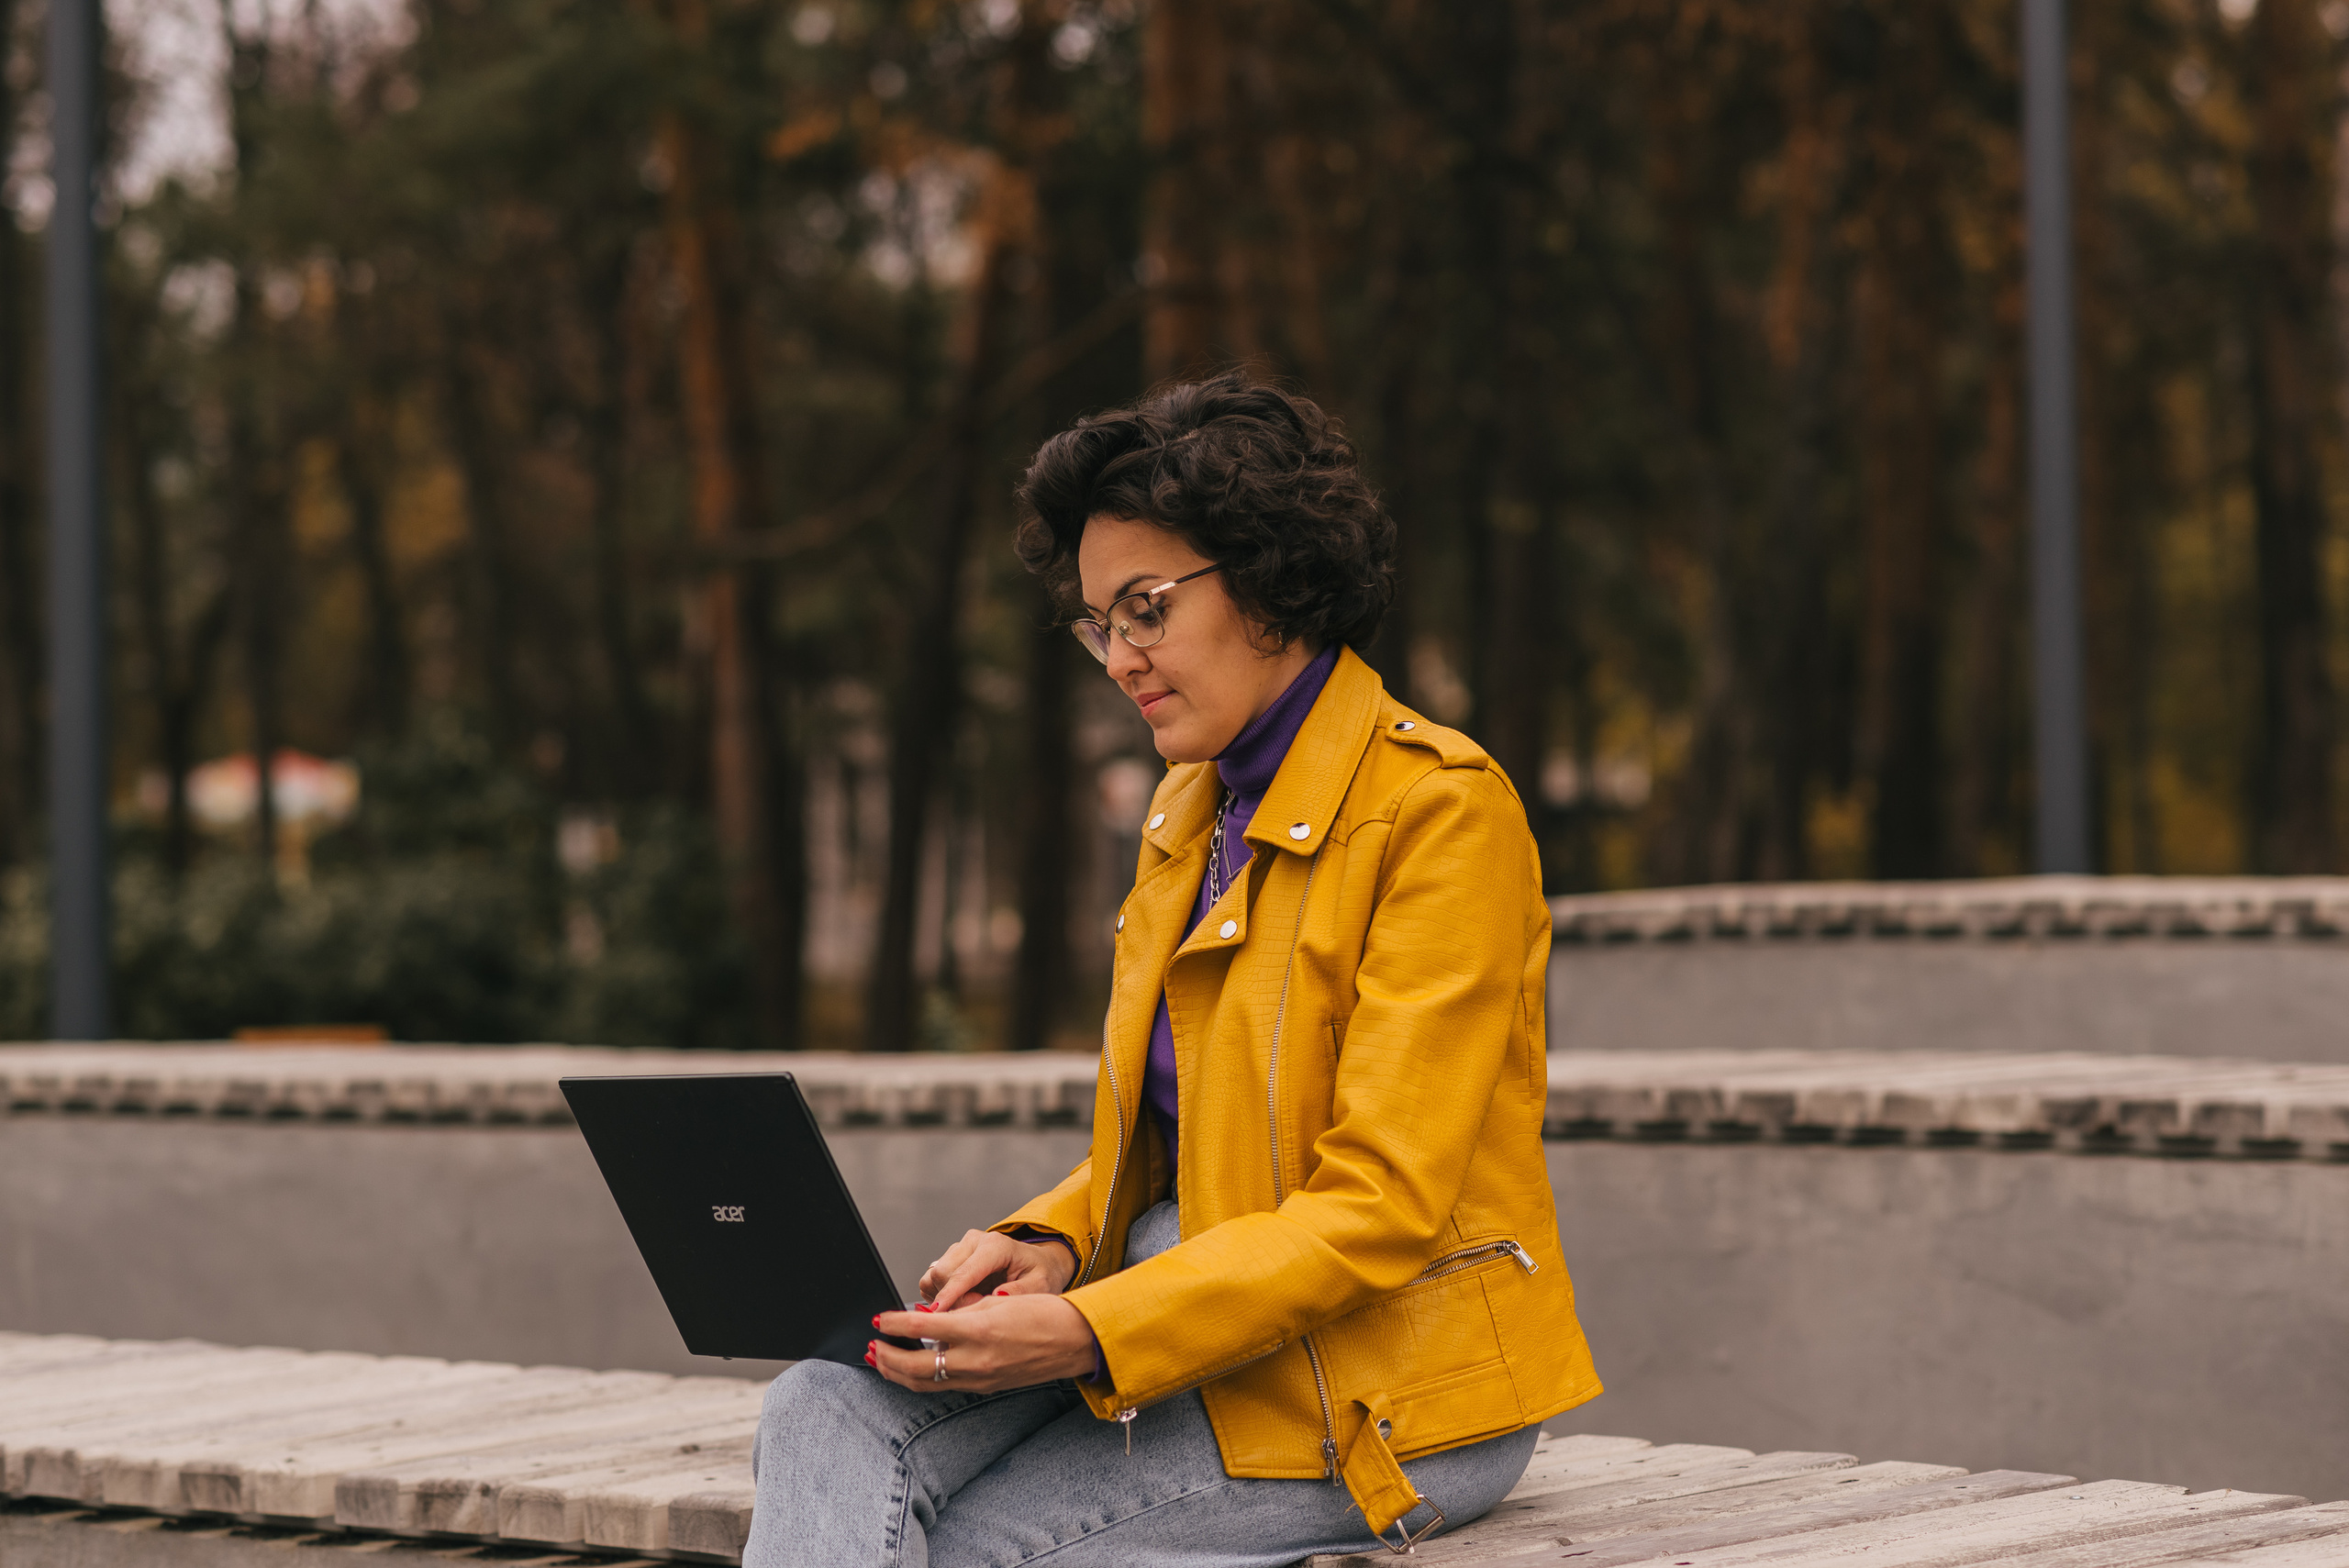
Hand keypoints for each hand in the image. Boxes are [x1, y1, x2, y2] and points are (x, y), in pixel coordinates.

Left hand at [868, 1294, 1097, 1392]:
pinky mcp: (986, 1387)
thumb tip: (927, 1317)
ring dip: (898, 1373)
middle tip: (870, 1346)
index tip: (878, 1319)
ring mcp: (980, 1378)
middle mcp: (975, 1360)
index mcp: (977, 1330)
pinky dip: (923, 1377)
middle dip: (886, 1357)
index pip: (920, 1327)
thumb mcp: (996, 1300)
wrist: (1075, 1340)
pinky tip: (915, 1368)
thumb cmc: (1043, 1313)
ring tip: (881, 1362)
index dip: (893, 1323)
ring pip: (926, 1382)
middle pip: (914, 1366)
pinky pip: (946, 1385)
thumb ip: (959, 1310)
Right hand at [918, 1229, 1076, 1310]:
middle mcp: (973, 1241)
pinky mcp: (952, 1257)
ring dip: (944, 1297)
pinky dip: (940, 1295)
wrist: (1039, 1263)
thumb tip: (995, 1297)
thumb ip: (1019, 1292)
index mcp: (995, 1245)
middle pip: (942, 1274)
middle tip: (975, 1313)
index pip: (963, 1272)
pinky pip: (932, 1279)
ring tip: (972, 1305)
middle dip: (952, 1301)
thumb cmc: (1040, 1273)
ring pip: (933, 1276)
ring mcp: (960, 1248)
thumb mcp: (1041, 1285)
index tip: (939, 1314)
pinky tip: (963, 1300)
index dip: (950, 1296)